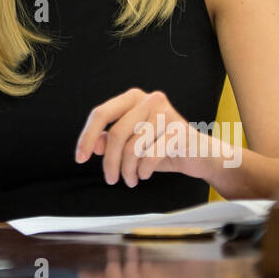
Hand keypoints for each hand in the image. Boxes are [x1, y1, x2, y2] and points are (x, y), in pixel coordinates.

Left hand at [74, 88, 200, 186]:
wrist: (198, 154)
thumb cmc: (161, 146)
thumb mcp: (131, 144)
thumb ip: (110, 140)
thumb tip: (95, 145)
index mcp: (132, 98)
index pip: (101, 114)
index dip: (87, 137)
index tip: (80, 158)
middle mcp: (149, 99)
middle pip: (116, 134)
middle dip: (110, 162)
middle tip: (110, 179)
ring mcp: (165, 113)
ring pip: (132, 148)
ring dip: (127, 171)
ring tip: (130, 179)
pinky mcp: (179, 130)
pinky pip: (150, 156)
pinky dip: (143, 171)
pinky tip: (144, 174)